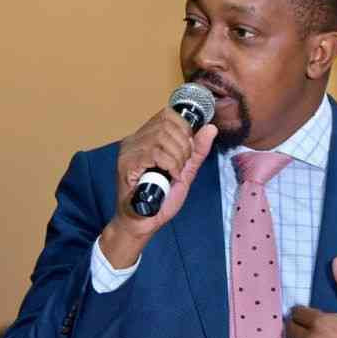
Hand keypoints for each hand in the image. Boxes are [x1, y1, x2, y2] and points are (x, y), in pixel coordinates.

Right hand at [100, 107, 216, 266]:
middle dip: (183, 145)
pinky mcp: (126, 163)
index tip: (188, 149)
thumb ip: (197, 150)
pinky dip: (170, 164)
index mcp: (146, 137)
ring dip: (177, 157)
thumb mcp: (185, 171)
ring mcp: (128, 151)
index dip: (184, 128)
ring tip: (175, 173)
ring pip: (162, 137)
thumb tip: (210, 128)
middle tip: (182, 166)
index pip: (167, 115)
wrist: (143, 223)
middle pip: (167, 124)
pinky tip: (169, 176)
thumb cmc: (161, 198)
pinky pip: (155, 153)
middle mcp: (134, 140)